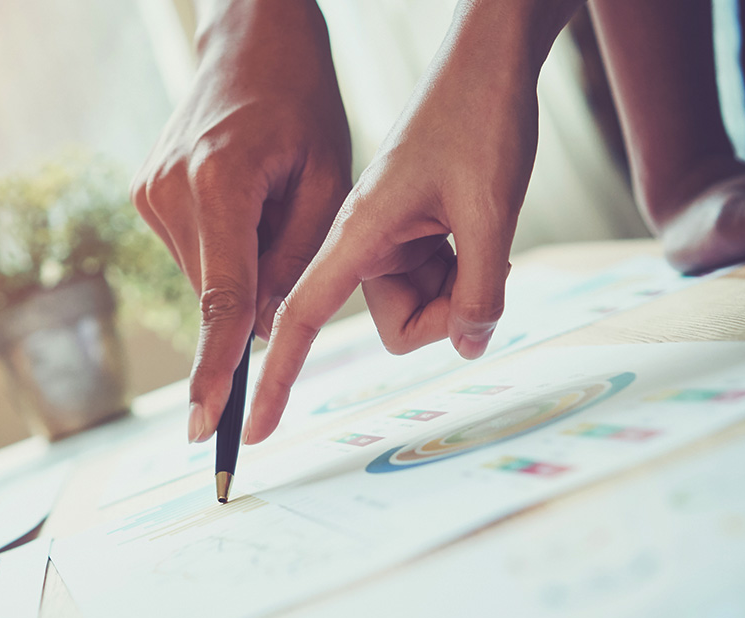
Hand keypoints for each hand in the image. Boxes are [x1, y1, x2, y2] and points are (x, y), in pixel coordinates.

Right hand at [131, 0, 350, 441]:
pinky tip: (243, 195)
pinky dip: (225, 246)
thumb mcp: (328, 178)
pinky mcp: (144, 193)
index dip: (216, 371)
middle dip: (256, 295)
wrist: (251, 39)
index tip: (206, 425)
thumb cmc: (303, 102)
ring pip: (205, 277)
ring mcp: (149, 193)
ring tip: (268, 196)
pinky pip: (194, 252)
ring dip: (241, 266)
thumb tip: (263, 330)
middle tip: (289, 231)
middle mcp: (169, 193)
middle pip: (217, 293)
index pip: (221, 300)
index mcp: (219, 185)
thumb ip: (298, 261)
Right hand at [243, 0, 571, 445]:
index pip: (299, 316)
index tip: (252, 430)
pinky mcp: (396, 228)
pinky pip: (414, 277)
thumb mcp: (491, 207)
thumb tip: (468, 347)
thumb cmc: (475, 115)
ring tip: (474, 223)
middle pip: (385, 321)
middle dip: (441, 309)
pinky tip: (468, 221)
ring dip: (451, 283)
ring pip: (404, 302)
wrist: (481, 60)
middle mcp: (359, 239)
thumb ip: (481, 287)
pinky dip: (451, 265)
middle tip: (482, 259)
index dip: (275, 378)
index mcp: (353, 229)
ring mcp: (377, 235)